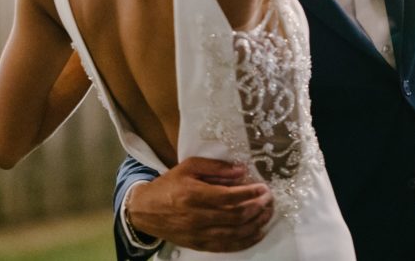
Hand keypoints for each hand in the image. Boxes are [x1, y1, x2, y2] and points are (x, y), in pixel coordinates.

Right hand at [126, 157, 272, 252]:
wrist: (144, 210)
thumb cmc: (169, 185)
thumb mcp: (189, 167)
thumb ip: (216, 167)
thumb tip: (241, 170)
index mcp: (194, 195)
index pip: (229, 197)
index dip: (250, 193)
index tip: (264, 187)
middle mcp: (196, 217)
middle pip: (235, 216)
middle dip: (257, 207)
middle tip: (269, 199)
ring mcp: (197, 234)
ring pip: (234, 234)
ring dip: (255, 225)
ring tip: (267, 214)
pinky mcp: (198, 245)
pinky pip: (225, 247)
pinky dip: (244, 242)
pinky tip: (257, 233)